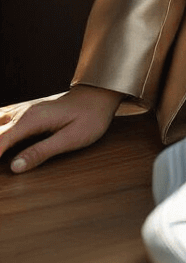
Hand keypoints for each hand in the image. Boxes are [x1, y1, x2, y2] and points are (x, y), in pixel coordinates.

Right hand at [0, 85, 122, 172]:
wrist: (99, 95)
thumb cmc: (90, 117)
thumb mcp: (70, 138)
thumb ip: (42, 151)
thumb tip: (15, 167)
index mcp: (31, 120)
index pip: (0, 141)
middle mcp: (23, 113)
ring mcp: (24, 111)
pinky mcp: (27, 113)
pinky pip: (3, 120)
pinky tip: (2, 141)